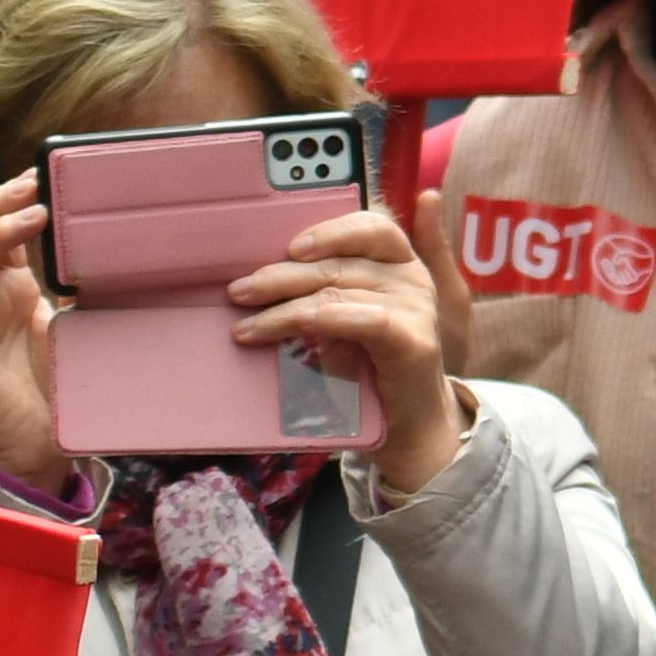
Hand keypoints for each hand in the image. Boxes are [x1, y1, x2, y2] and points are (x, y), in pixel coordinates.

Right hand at [0, 176, 74, 500]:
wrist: (35, 443)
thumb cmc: (53, 383)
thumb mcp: (74, 322)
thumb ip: (81, 288)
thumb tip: (119, 249)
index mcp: (11, 285)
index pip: (7, 230)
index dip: (20, 200)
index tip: (45, 173)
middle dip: (5, 203)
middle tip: (36, 181)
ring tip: (31, 212)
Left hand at [229, 187, 467, 496]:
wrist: (409, 428)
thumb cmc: (371, 372)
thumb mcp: (346, 322)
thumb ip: (327, 290)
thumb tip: (270, 269)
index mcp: (399, 264)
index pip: (369, 227)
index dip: (329, 231)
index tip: (288, 247)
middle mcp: (412, 279)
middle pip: (340, 263)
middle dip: (282, 276)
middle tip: (238, 292)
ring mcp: (416, 308)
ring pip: (339, 292)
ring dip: (284, 308)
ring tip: (244, 327)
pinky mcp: (413, 342)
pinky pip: (365, 319)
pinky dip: (324, 319)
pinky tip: (292, 325)